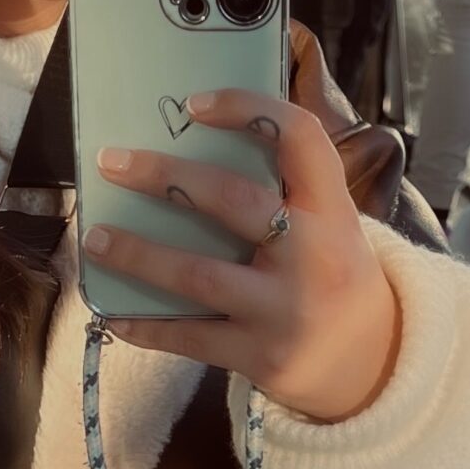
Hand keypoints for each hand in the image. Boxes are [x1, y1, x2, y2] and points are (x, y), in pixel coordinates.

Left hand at [84, 91, 400, 422]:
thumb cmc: (332, 272)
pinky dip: (146, 325)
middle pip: (233, 200)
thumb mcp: (332, 222)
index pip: (300, 137)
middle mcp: (313, 254)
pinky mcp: (263, 357)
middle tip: (110, 161)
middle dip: (164, 176)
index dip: (248, 109)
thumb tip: (194, 135)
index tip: (194, 104)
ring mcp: (287, 309)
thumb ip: (285, 186)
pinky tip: (113, 313)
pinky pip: (191, 337)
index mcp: (332, 208)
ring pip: (199, 274)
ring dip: (138, 254)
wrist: (375, 365)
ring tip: (94, 238)